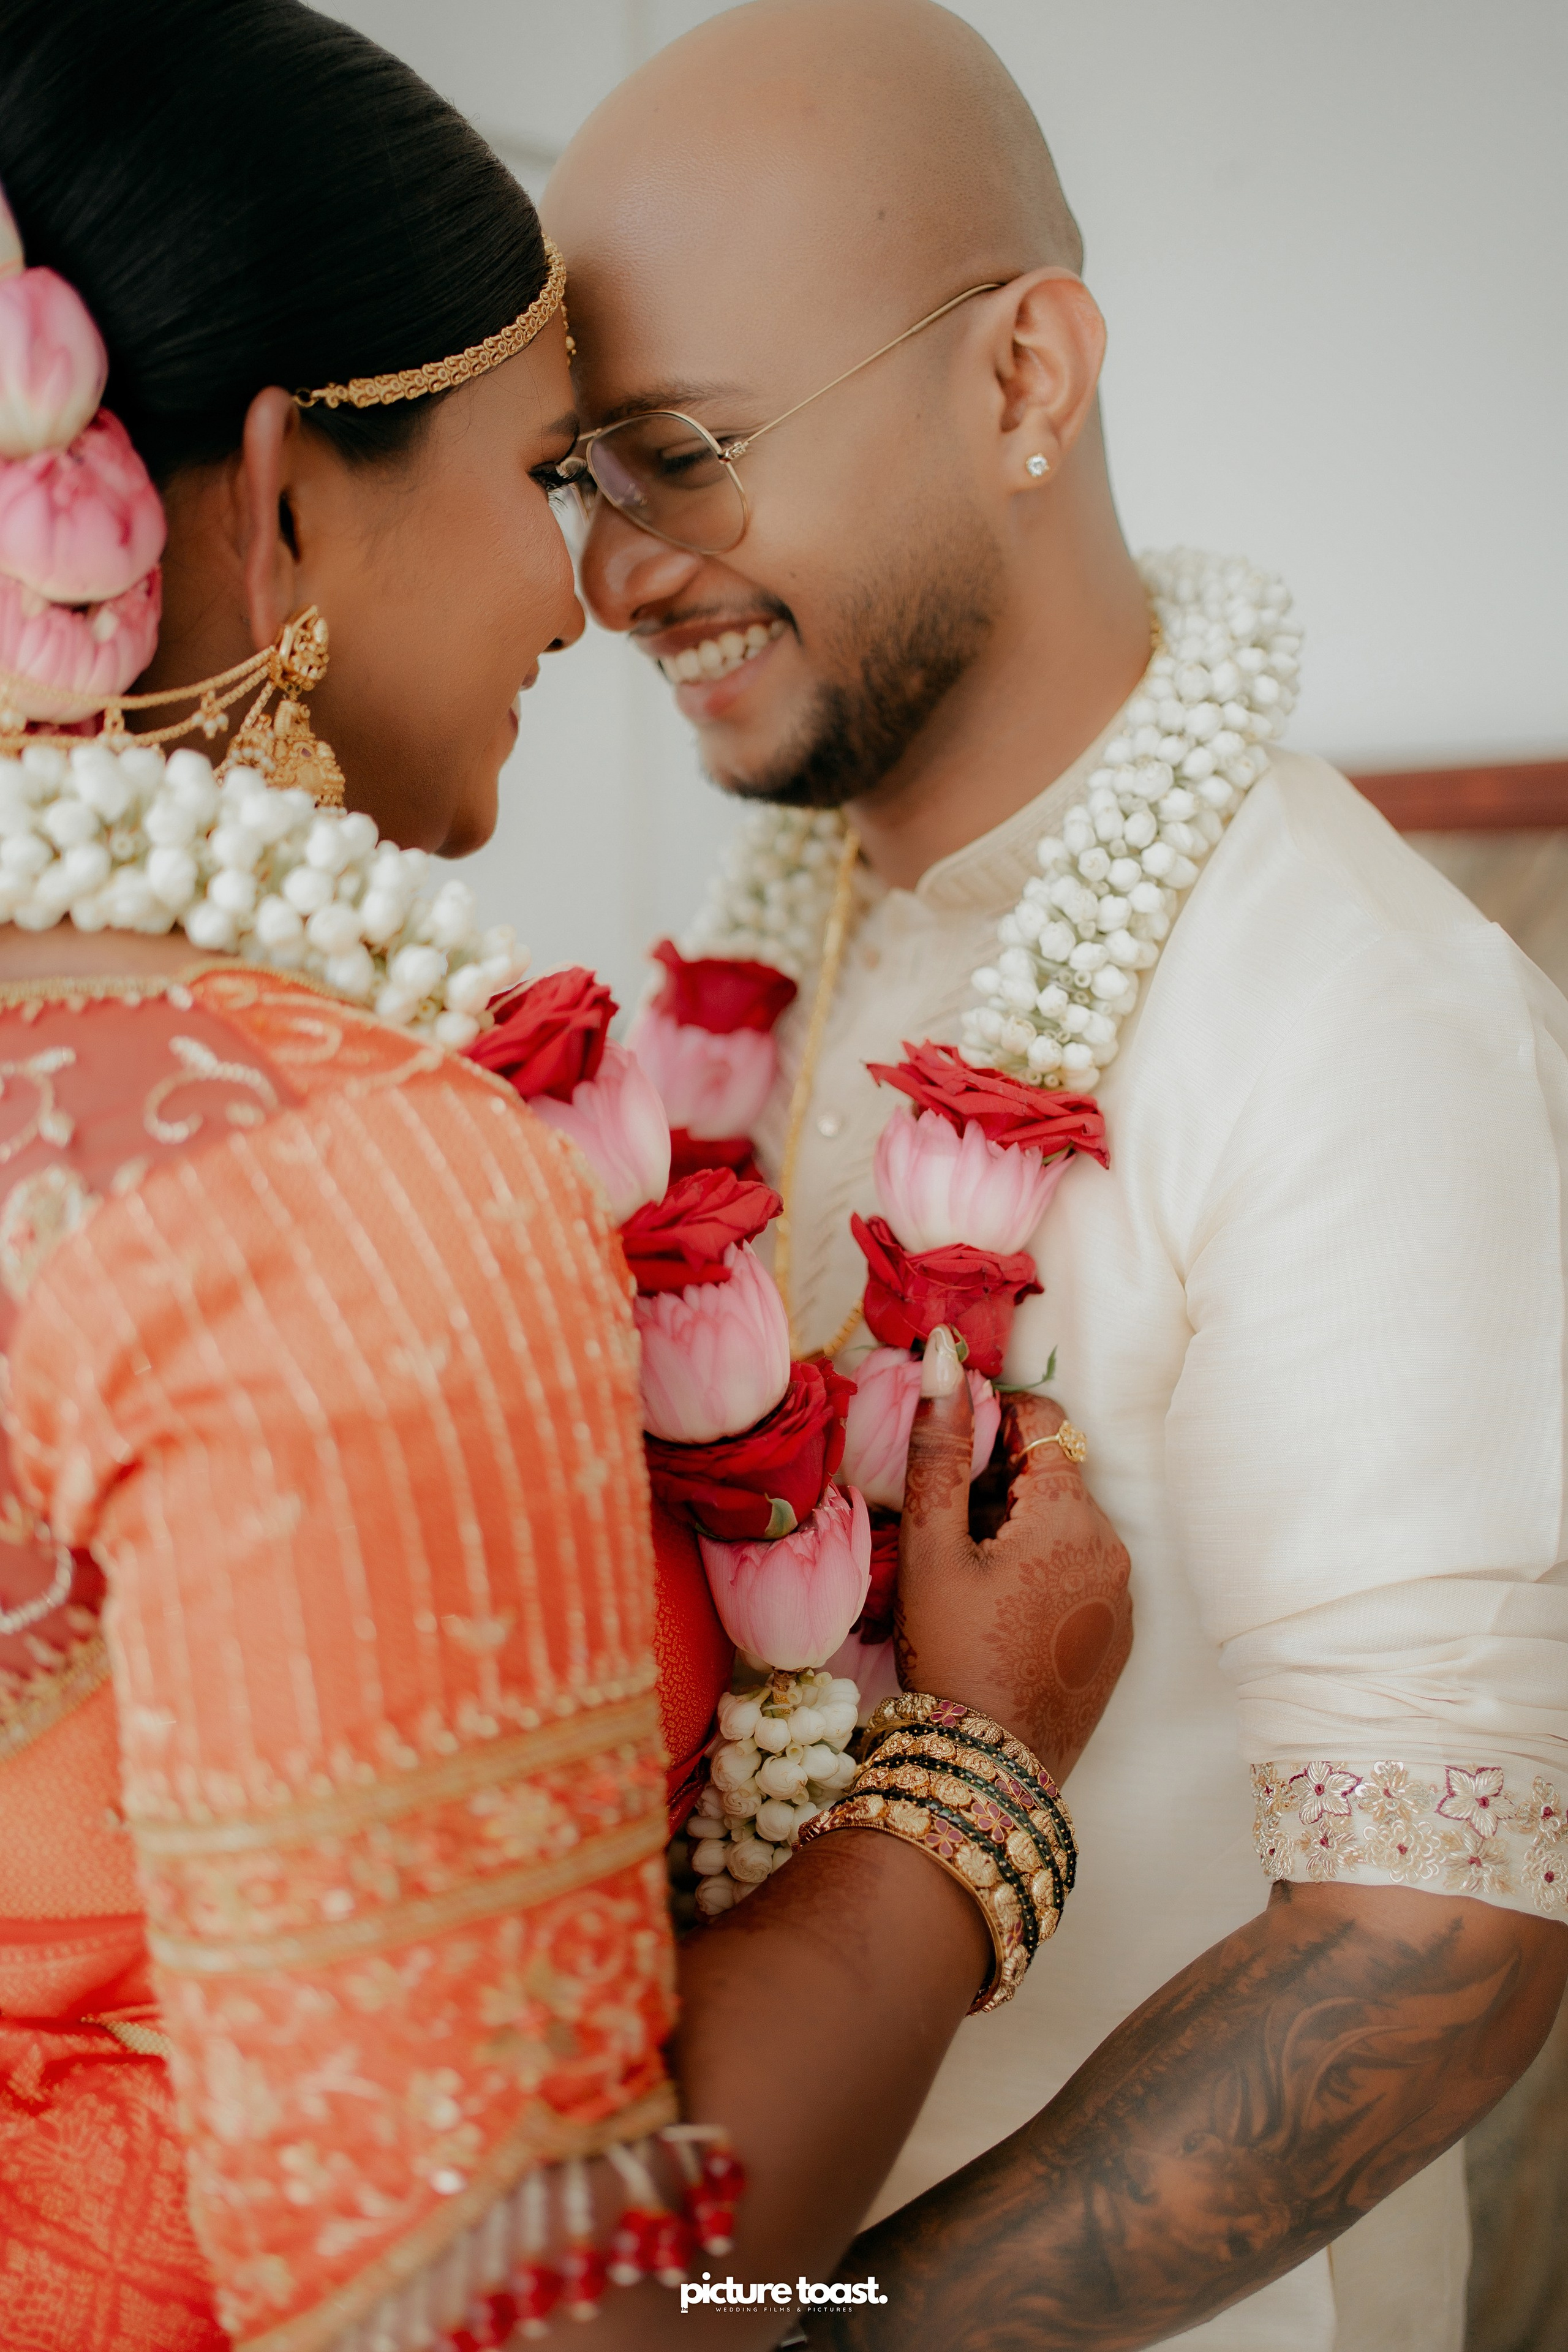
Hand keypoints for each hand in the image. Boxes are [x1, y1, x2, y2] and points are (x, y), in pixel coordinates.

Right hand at [894, 1327, 1131, 1778]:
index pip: (1043, 1420)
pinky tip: (1001, 1611)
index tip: (951, 1452)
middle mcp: (1113, 1546)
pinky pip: (1083, 1572)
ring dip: (1022, 1526)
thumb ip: (939, 1448)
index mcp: (1070, 1515)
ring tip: (970, 1574)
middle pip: (1056, 1474)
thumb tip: (944, 1358)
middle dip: (1002, 1481)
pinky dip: (1044, 1570)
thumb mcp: (932, 1547)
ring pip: (1068, 1524)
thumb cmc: (952, 1652)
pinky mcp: (1118, 1635)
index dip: (992, 1420)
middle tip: (948, 1527)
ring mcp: (1122, 1594)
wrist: (987, 1766)